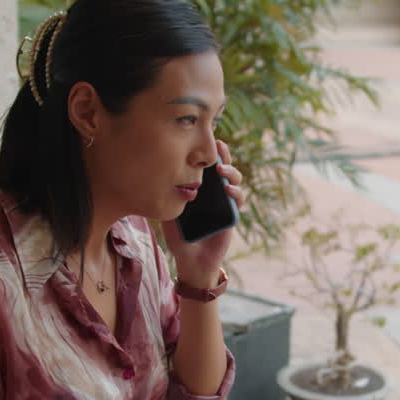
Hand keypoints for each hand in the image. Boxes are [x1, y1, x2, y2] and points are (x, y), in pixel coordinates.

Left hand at [162, 140, 247, 284]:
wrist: (191, 261)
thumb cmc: (179, 237)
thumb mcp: (169, 213)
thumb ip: (168, 197)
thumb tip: (160, 175)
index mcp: (200, 188)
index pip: (205, 165)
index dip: (208, 151)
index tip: (206, 138)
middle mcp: (214, 192)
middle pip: (223, 167)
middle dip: (223, 154)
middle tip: (218, 146)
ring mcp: (225, 203)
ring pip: (234, 180)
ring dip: (231, 172)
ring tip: (221, 171)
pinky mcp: (232, 215)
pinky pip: (238, 200)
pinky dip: (237, 193)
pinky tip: (229, 190)